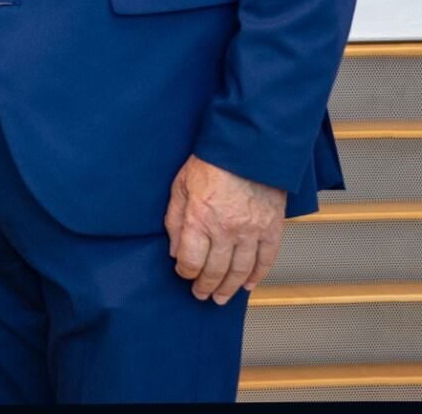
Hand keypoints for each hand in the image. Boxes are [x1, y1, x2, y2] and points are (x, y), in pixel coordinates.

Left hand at [166, 155, 286, 303]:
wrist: (248, 149)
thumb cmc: (211, 163)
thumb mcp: (180, 187)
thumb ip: (175, 220)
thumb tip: (174, 250)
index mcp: (199, 219)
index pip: (190, 260)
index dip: (185, 272)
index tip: (183, 274)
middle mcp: (226, 230)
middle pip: (215, 270)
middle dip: (206, 286)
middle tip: (202, 295)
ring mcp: (252, 232)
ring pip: (240, 270)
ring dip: (230, 288)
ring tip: (222, 298)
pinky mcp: (272, 229)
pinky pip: (266, 260)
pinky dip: (258, 275)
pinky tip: (248, 284)